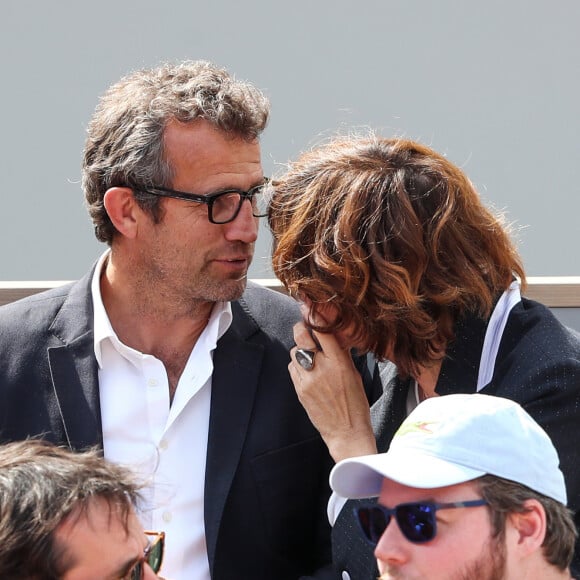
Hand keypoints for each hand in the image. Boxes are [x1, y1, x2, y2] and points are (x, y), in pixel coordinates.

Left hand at [290, 322, 376, 462]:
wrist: (347, 432)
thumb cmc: (355, 404)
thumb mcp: (355, 374)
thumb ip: (341, 355)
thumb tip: (331, 337)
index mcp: (339, 363)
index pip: (323, 331)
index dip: (315, 316)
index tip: (310, 306)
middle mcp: (322, 369)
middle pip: (301, 336)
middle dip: (300, 328)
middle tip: (303, 327)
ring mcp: (308, 380)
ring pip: (294, 352)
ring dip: (300, 350)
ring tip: (310, 357)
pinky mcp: (299, 390)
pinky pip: (292, 368)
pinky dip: (297, 366)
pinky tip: (307, 372)